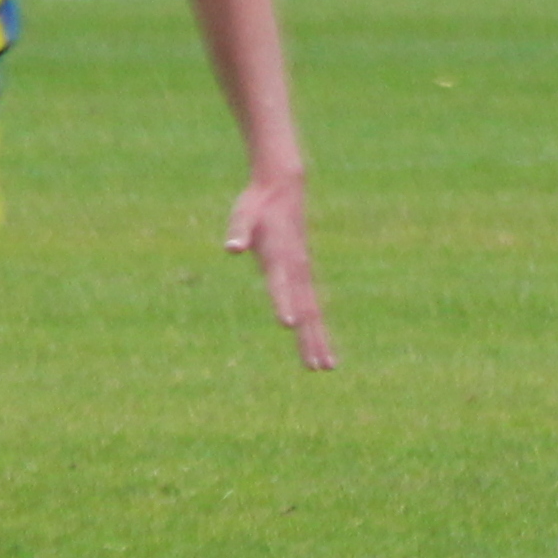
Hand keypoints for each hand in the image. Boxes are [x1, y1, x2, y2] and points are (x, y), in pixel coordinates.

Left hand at [227, 170, 338, 369]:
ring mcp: (303, 274)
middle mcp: (297, 270)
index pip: (282, 286)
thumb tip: (232, 247)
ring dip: (318, 340)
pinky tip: (318, 346)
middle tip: (317, 367)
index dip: (284, 304)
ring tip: (326, 368)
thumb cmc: (258, 205)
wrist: (285, 189)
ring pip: (313, 312)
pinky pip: (312, 307)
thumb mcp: (244, 214)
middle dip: (311, 338)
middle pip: (306, 309)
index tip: (288, 325)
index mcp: (281, 258)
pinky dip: (317, 328)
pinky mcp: (303, 276)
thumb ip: (239, 231)